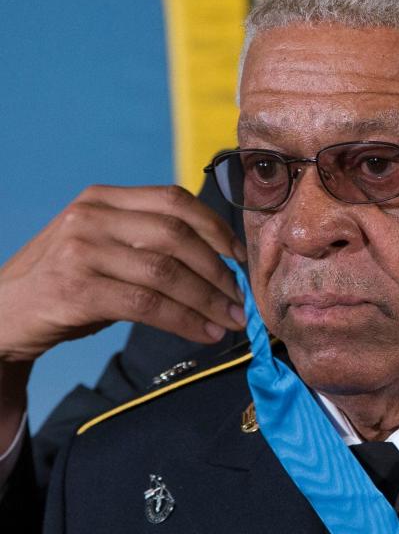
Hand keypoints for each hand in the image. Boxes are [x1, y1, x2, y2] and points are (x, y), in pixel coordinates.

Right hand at [0, 184, 246, 366]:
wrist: (1, 315)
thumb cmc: (62, 284)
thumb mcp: (98, 247)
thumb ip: (143, 243)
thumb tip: (218, 265)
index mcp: (100, 199)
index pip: (172, 200)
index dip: (214, 228)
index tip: (239, 257)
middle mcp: (89, 217)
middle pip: (175, 236)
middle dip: (217, 270)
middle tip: (241, 299)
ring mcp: (80, 252)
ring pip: (166, 272)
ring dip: (207, 300)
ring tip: (230, 320)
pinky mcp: (76, 290)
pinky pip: (147, 305)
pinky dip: (184, 321)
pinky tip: (204, 334)